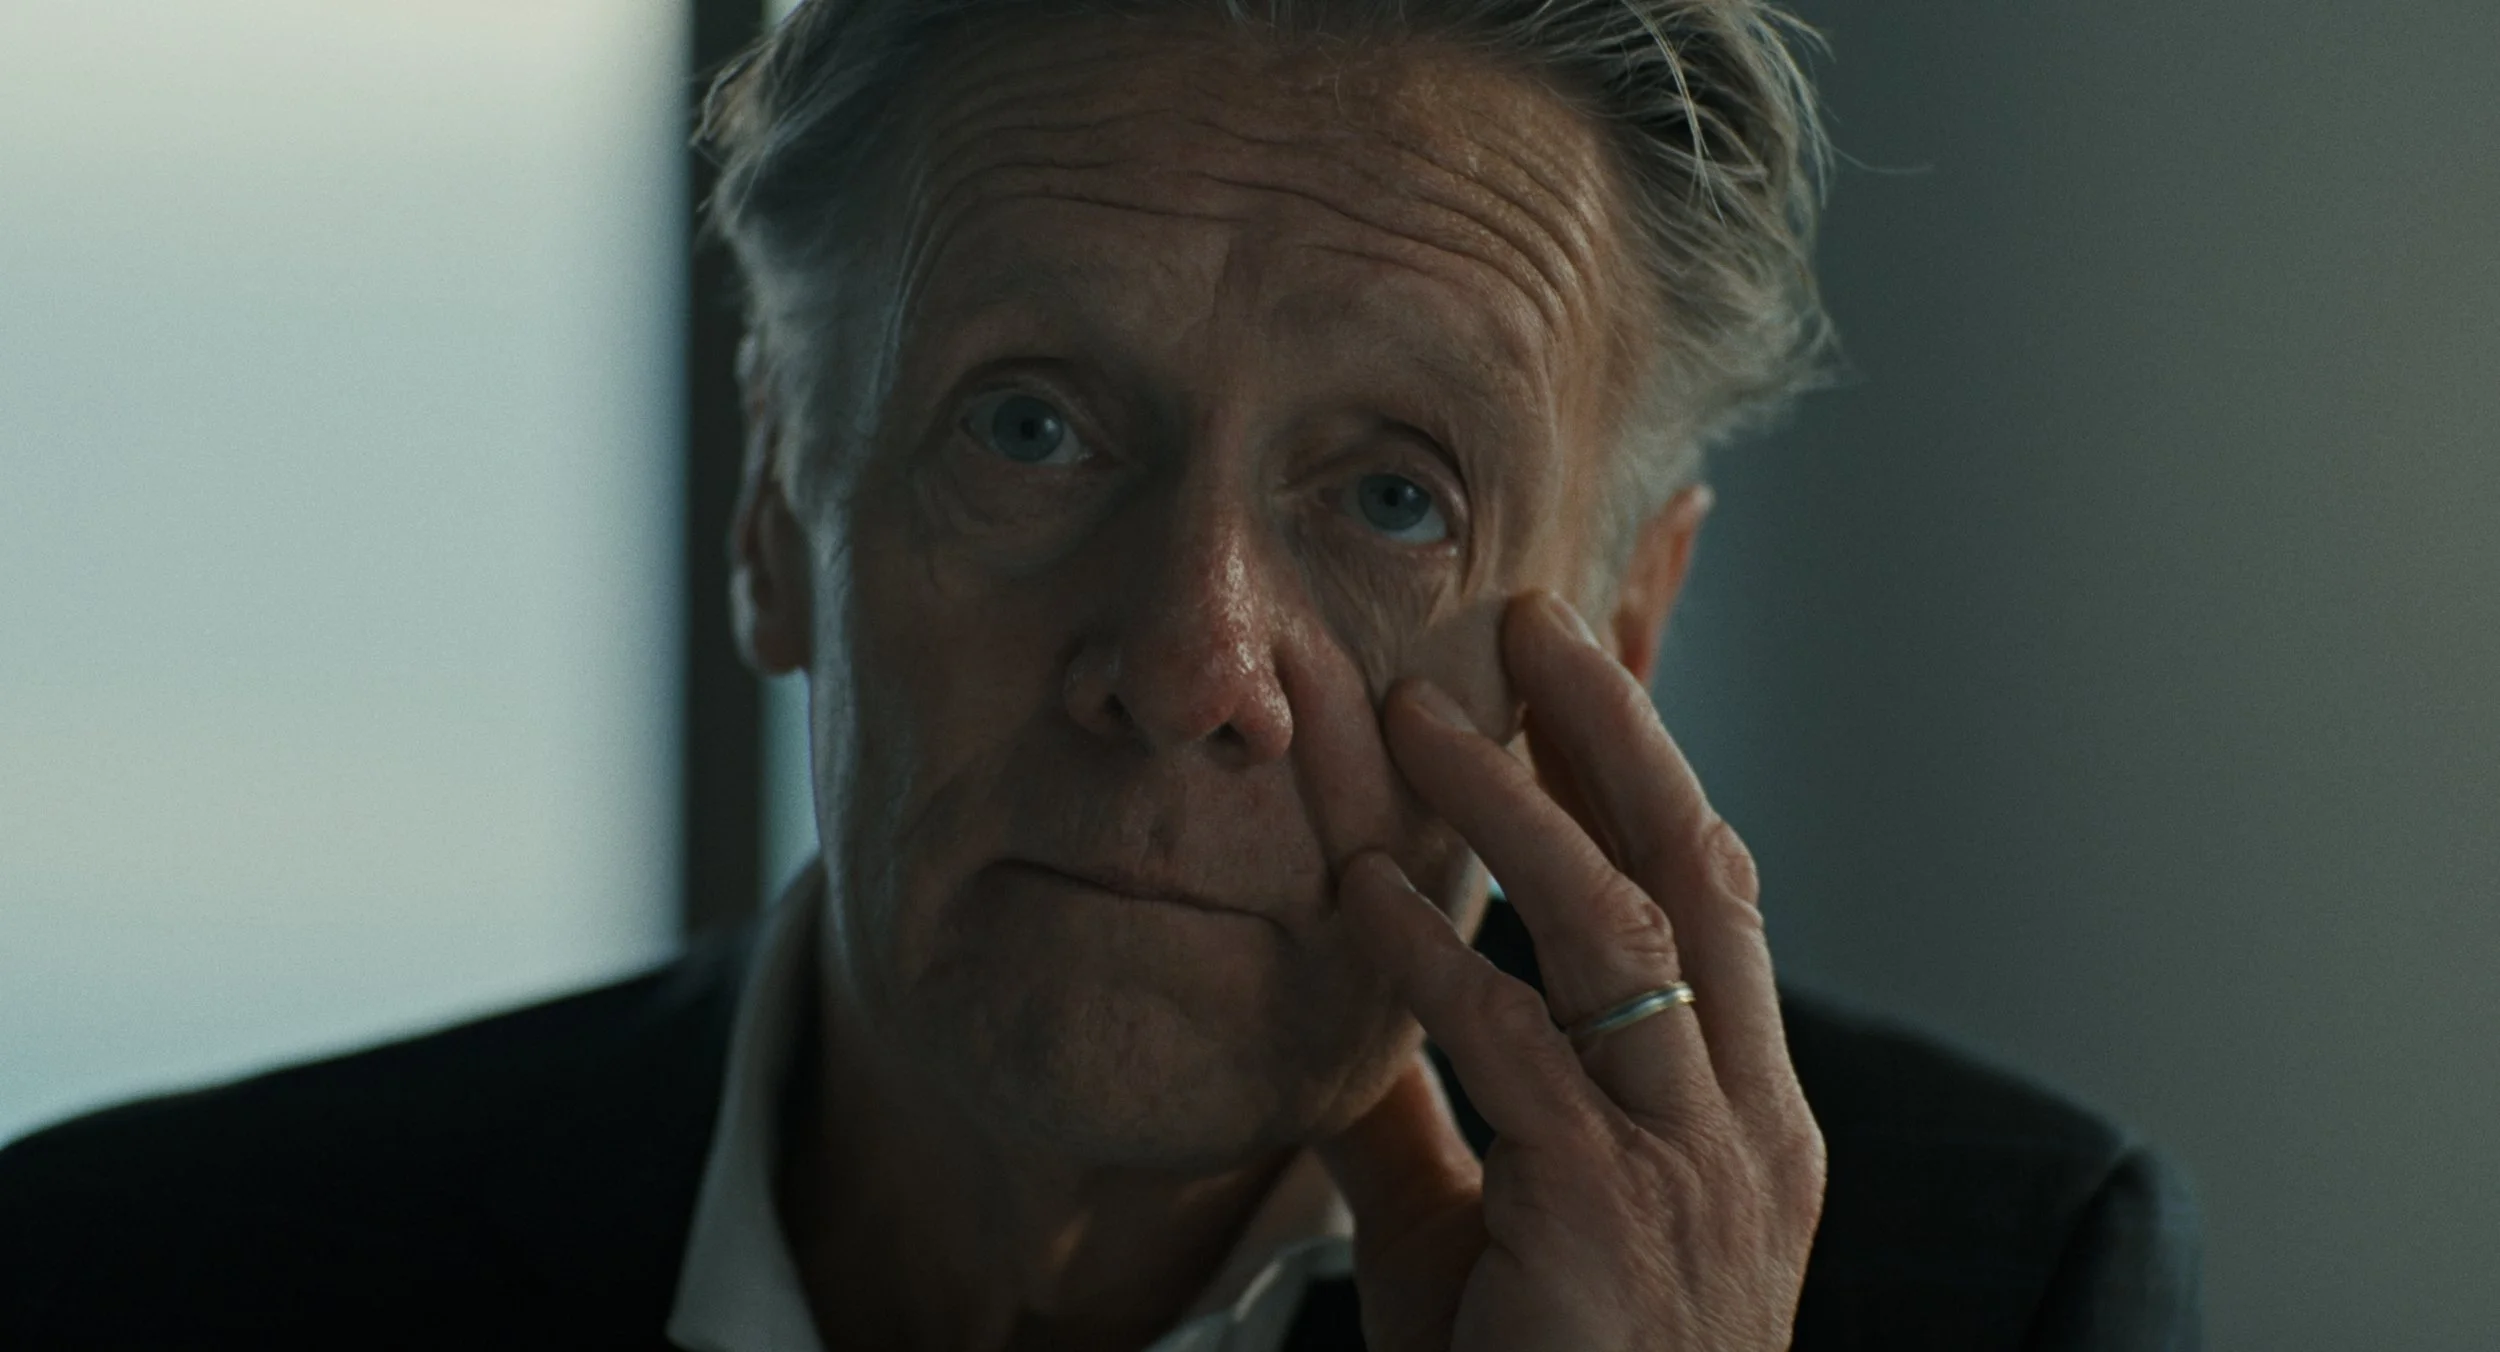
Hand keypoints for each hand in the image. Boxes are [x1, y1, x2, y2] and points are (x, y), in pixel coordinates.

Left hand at [1319, 591, 1824, 1351]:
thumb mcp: (1486, 1216)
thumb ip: (1438, 1095)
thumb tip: (1357, 960)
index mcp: (1745, 1109)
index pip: (1718, 886)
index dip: (1661, 758)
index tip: (1603, 639)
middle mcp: (1746, 1122)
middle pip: (1697, 868)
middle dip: (1617, 728)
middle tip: (1528, 618)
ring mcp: (1692, 1170)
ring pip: (1619, 932)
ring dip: (1514, 808)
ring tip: (1415, 715)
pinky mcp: (1608, 1222)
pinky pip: (1516, 1050)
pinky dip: (1433, 958)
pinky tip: (1357, 893)